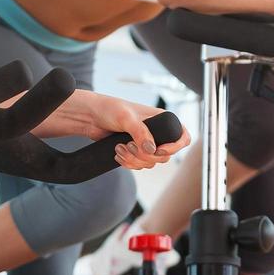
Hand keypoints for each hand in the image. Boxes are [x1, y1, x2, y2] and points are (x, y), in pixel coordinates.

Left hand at [62, 90, 188, 169]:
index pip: (182, 136)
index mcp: (161, 119)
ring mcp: (145, 143)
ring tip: (120, 148)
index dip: (175, 147)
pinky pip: (139, 165)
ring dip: (134, 160)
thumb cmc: (109, 109)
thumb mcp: (126, 118)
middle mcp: (156, 132)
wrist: (91, 117)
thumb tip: (152, 150)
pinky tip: (118, 154)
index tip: (159, 150)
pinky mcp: (134, 151)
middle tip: (129, 146)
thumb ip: (140, 132)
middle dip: (145, 156)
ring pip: (150, 163)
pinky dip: (129, 163)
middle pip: (164, 156)